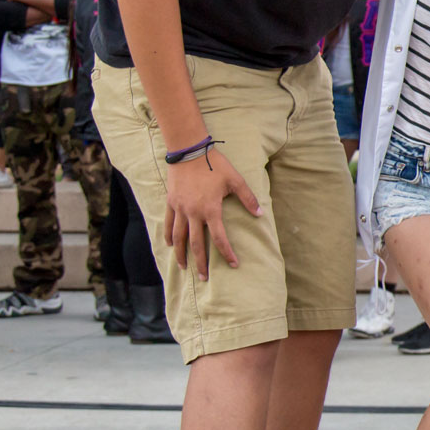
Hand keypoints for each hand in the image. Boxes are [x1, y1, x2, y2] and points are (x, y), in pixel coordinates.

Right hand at [163, 146, 261, 279]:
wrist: (189, 151)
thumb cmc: (215, 165)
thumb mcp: (235, 180)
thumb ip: (248, 198)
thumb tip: (260, 214)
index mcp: (211, 210)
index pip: (219, 238)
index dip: (227, 253)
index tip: (233, 265)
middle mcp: (193, 213)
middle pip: (196, 244)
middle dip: (200, 262)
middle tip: (204, 278)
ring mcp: (180, 209)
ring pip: (179, 237)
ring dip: (181, 254)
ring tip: (184, 267)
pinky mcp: (171, 202)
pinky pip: (169, 224)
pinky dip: (169, 236)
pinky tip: (169, 245)